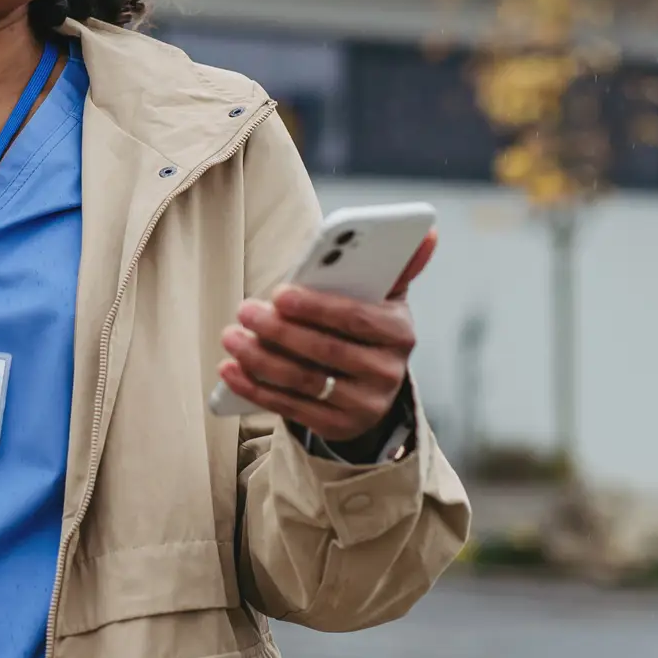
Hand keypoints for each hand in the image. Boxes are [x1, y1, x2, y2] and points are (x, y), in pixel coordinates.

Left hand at [215, 230, 436, 444]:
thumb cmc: (364, 324)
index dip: (316, 307)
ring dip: (260, 359)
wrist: (368, 383)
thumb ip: (394, 264)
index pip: (356, 318)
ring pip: (304, 381)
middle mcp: (387, 373)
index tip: (279, 293)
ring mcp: (364, 405)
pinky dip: (255, 389)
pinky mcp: (337, 427)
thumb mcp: (382, 296)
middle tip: (244, 310)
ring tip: (231, 337)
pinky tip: (230, 370)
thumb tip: (427, 230)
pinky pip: (290, 408)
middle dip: (279, 330)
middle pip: (325, 351)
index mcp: (399, 333)